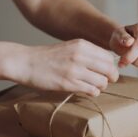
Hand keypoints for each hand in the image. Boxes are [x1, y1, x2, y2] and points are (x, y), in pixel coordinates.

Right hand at [3, 39, 118, 95]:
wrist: (25, 62)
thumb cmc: (48, 56)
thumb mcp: (70, 47)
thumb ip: (87, 53)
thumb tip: (106, 64)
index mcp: (82, 45)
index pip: (108, 57)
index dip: (111, 66)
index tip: (107, 71)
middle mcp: (80, 55)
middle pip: (109, 69)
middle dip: (111, 77)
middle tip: (106, 81)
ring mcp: (74, 70)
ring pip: (102, 81)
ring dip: (101, 86)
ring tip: (94, 86)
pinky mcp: (68, 83)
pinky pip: (92, 90)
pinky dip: (93, 92)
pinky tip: (87, 90)